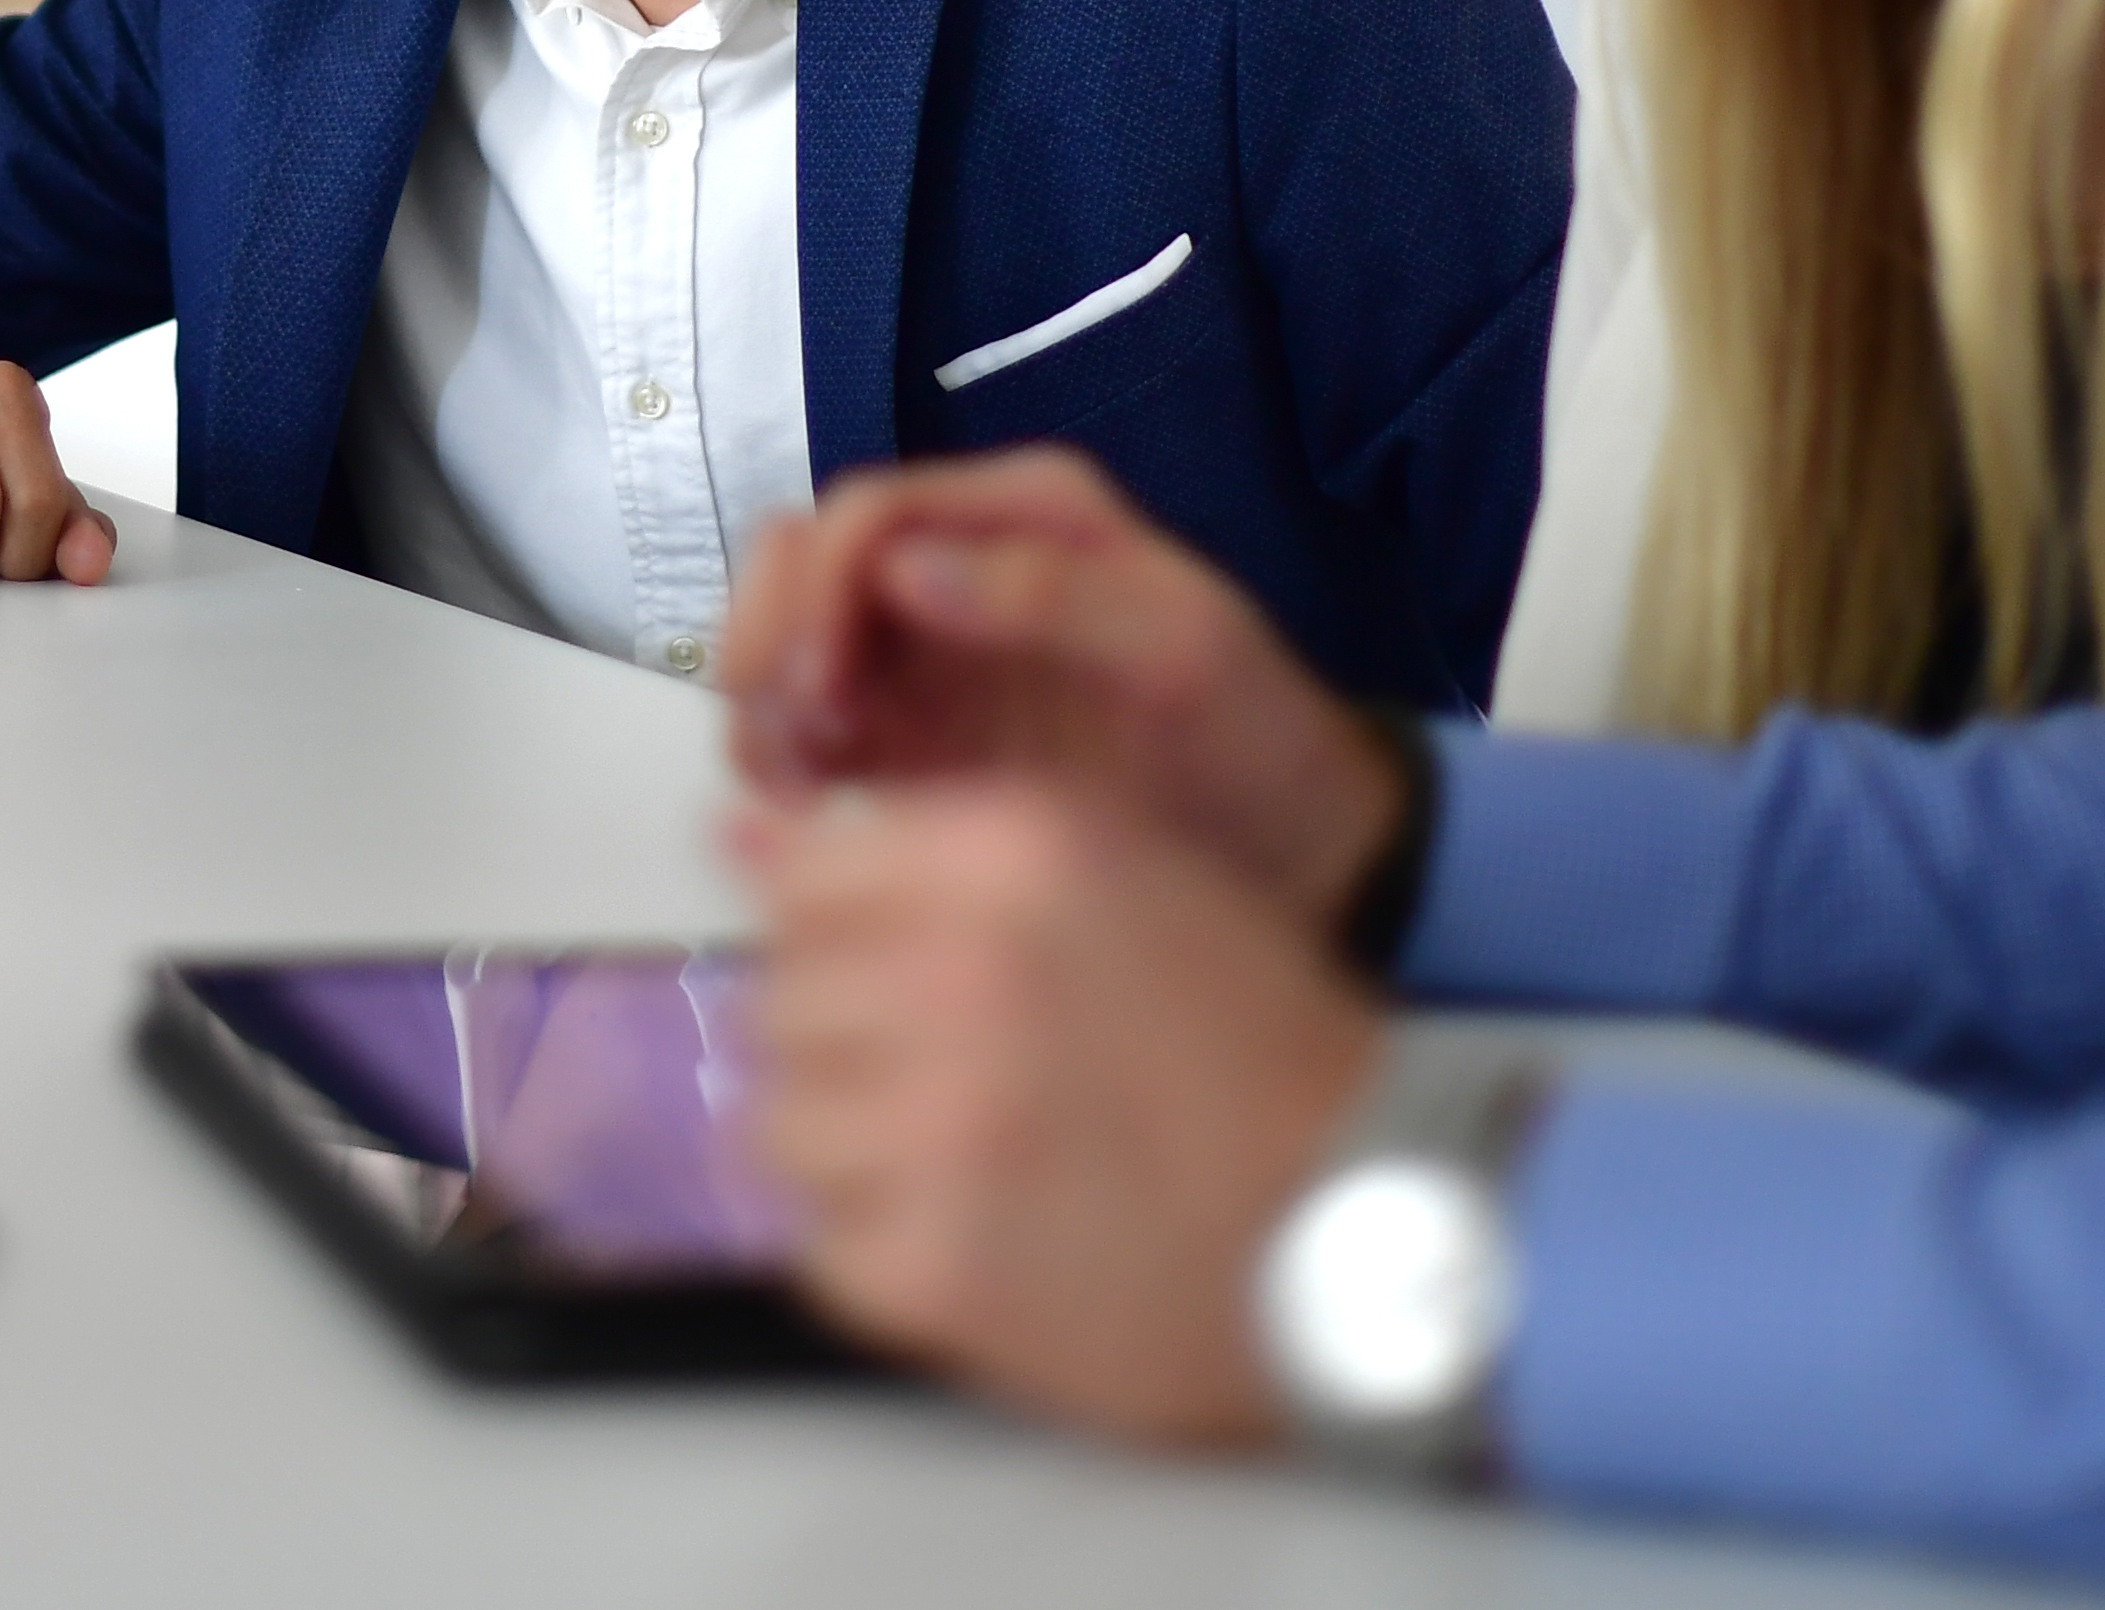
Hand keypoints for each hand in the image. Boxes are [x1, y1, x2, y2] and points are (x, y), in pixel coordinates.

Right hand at [723, 450, 1407, 932]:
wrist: (1299, 854)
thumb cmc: (1258, 740)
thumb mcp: (1186, 653)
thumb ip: (1052, 597)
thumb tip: (903, 572)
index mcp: (1026, 516)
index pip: (864, 514)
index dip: (817, 592)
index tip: (821, 693)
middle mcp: (959, 564)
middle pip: (796, 562)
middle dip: (769, 641)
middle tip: (793, 743)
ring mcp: (928, 653)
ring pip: (784, 637)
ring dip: (763, 703)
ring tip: (800, 789)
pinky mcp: (912, 735)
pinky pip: (805, 722)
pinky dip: (781, 756)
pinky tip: (813, 812)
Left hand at [740, 780, 1382, 1444]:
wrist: (1367, 1226)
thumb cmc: (1263, 1056)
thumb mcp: (1123, 885)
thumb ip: (931, 846)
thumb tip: (737, 834)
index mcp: (1012, 858)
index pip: (804, 878)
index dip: (833, 934)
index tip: (876, 974)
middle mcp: (960, 975)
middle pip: (780, 1002)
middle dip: (845, 1043)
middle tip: (945, 1086)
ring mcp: (939, 1129)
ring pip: (779, 1124)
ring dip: (852, 1148)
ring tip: (958, 1166)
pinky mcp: (935, 1270)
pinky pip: (820, 1247)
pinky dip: (878, 1252)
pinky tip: (974, 1239)